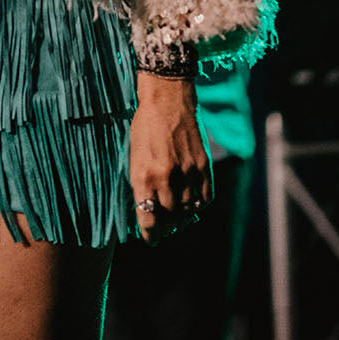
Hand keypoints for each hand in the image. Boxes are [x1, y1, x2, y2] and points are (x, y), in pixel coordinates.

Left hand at [129, 73, 212, 244]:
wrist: (167, 99)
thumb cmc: (144, 126)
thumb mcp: (133, 156)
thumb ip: (141, 183)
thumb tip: (148, 208)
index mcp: (143, 175)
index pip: (147, 219)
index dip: (149, 235)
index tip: (151, 239)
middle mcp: (166, 177)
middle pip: (169, 218)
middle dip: (165, 225)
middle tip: (164, 226)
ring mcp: (187, 172)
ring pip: (187, 210)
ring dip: (182, 216)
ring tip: (176, 214)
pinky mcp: (203, 165)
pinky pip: (205, 198)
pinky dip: (199, 205)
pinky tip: (192, 202)